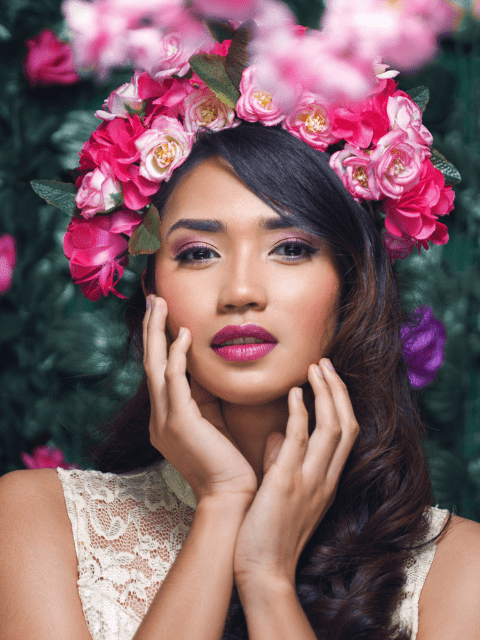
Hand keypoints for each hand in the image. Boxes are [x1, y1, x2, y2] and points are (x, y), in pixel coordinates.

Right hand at [143, 295, 256, 505]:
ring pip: (156, 366)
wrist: (231, 497)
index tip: (164, 317)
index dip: (160, 342)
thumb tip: (206, 368)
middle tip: (153, 299)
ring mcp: (164, 420)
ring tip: (160, 304)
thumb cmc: (228, 462)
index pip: (160, 372)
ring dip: (157, 333)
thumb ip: (205, 396)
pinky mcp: (179, 422)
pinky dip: (177, 356)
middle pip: (150, 363)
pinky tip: (183, 335)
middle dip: (151, 330)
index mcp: (166, 418)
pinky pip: (173, 380)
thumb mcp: (213, 422)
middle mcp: (159, 417)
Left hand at [232, 358, 358, 588]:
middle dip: (339, 390)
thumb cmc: (269, 532)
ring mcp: (310, 480)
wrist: (263, 571)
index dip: (341, 402)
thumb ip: (283, 460)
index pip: (347, 434)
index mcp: (326, 481)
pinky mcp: (287, 483)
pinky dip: (302, 412)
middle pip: (348, 424)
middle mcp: (325, 478)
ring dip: (326, 393)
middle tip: (325, 363)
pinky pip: (301, 440)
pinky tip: (295, 392)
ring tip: (315, 368)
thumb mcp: (284, 493)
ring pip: (333, 427)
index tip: (328, 379)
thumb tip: (277, 433)